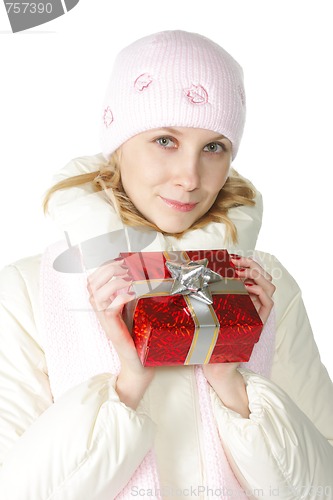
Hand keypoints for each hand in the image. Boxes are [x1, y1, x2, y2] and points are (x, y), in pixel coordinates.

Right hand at [87, 259, 154, 408]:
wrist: (139, 365)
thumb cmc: (140, 337)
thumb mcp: (137, 310)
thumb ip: (135, 293)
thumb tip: (147, 273)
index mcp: (103, 303)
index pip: (94, 278)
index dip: (105, 265)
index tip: (122, 258)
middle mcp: (100, 310)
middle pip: (93, 281)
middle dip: (111, 269)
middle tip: (130, 266)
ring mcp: (104, 320)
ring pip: (98, 293)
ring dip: (116, 281)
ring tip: (133, 278)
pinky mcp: (112, 330)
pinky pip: (109, 309)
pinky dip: (120, 297)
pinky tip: (133, 293)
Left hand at [202, 256, 274, 417]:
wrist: (214, 365)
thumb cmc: (206, 338)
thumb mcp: (204, 311)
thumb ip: (202, 296)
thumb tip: (185, 274)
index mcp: (241, 298)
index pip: (251, 274)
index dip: (244, 262)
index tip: (231, 256)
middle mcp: (252, 303)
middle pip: (262, 277)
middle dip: (251, 264)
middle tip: (236, 261)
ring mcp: (257, 313)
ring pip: (269, 287)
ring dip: (257, 274)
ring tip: (242, 271)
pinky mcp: (259, 323)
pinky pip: (268, 303)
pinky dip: (261, 291)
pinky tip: (247, 286)